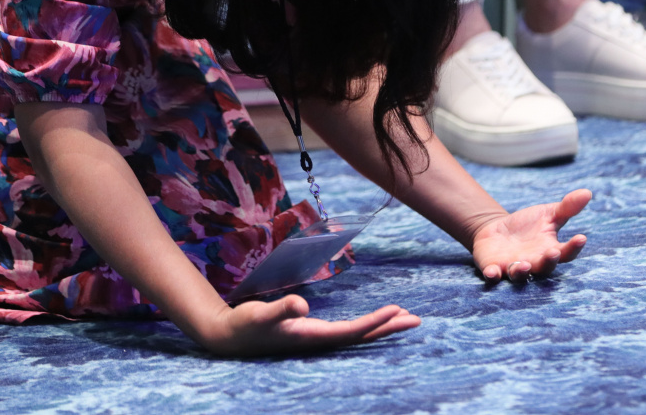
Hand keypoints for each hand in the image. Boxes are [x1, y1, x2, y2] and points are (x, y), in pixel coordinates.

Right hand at [195, 296, 419, 356]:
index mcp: (310, 336)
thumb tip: (302, 305)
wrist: (230, 337)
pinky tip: (373, 320)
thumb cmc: (246, 324)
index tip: (396, 311)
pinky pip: (347, 331)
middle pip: (361, 335)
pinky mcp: (312, 334)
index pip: (351, 330)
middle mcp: (318, 341)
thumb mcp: (261, 314)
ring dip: (380, 326)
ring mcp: (316, 339)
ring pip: (356, 333)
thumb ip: (281, 309)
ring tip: (404, 317)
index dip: (374, 322)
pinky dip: (365, 324)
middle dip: (388, 327)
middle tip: (416, 319)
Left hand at [470, 188, 590, 282]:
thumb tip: (587, 192)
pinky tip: (493, 272)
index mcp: (550, 251)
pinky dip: (493, 275)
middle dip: (548, 261)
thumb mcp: (547, 214)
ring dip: (521, 271)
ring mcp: (513, 268)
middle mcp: (534, 264)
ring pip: (519, 276)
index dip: (574, 247)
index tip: (581, 237)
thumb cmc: (528, 225)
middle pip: (544, 268)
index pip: (566, 253)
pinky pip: (494, 276)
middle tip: (552, 252)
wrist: (497, 232)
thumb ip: (567, 208)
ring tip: (524, 264)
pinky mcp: (494, 268)